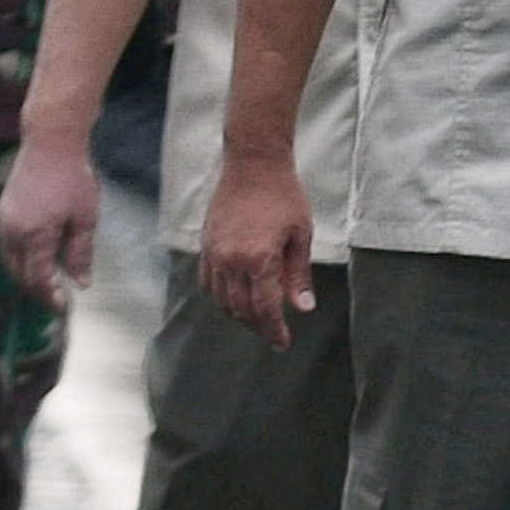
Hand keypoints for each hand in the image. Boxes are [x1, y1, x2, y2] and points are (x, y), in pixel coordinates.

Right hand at [0, 135, 100, 309]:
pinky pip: (8, 244)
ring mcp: (4, 221)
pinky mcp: (3, 211)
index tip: (62, 306)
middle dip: (36, 289)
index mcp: (35, 235)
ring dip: (25, 275)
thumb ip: (80, 252)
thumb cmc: (73, 178)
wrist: (50, 143)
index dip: (49, 296)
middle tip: (55, 298)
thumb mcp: (86, 216)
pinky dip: (20, 257)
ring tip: (46, 282)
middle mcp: (13, 232)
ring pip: (10, 260)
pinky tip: (36, 256)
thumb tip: (81, 282)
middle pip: (19, 273)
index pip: (37, 278)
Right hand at [199, 151, 315, 349]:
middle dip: (258, 327)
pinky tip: (235, 299)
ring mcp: (215, 255)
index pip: (265, 309)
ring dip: (239, 315)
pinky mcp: (206, 247)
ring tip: (257, 320)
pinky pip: (208, 283)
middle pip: (241, 310)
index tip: (283, 343)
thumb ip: (299, 274)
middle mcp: (231, 262)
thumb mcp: (300, 234)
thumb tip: (303, 308)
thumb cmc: (284, 196)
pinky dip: (221, 298)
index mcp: (259, 260)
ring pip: (222, 300)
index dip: (274, 331)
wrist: (253, 165)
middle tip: (273, 334)